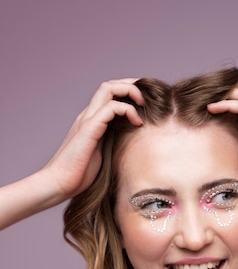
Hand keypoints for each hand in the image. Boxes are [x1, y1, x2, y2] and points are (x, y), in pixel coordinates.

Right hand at [43, 79, 142, 201]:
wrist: (59, 183)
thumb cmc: (80, 174)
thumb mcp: (103, 154)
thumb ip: (114, 143)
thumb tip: (134, 144)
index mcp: (91, 121)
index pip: (109, 94)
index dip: (128, 92)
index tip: (145, 102)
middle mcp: (88, 115)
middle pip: (109, 85)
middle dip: (131, 85)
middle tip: (146, 99)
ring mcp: (87, 120)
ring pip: (108, 88)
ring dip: (130, 91)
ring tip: (143, 106)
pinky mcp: (89, 129)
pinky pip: (110, 107)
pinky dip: (127, 110)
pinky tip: (137, 123)